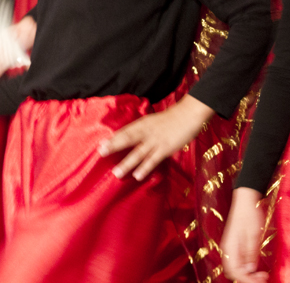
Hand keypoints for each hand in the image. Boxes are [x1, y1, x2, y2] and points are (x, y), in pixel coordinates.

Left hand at [98, 94, 214, 180]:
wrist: (189, 114)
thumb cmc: (173, 118)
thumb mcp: (155, 122)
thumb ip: (145, 130)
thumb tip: (134, 138)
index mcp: (144, 123)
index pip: (126, 131)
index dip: (113, 138)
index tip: (100, 145)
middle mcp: (147, 131)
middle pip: (128, 139)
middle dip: (114, 146)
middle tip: (101, 153)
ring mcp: (156, 140)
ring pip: (139, 152)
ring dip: (127, 163)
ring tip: (116, 173)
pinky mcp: (165, 148)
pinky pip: (153, 159)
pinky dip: (145, 167)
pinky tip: (138, 175)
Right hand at [221, 187, 268, 282]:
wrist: (246, 197)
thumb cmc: (250, 213)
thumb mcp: (254, 234)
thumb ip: (251, 254)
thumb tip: (250, 270)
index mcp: (230, 247)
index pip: (235, 272)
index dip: (248, 279)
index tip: (261, 280)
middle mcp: (227, 249)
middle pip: (234, 272)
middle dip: (247, 278)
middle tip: (263, 277)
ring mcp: (231, 246)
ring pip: (236, 267)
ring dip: (247, 273)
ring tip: (261, 273)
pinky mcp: (235, 244)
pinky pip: (238, 260)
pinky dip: (247, 266)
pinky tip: (256, 265)